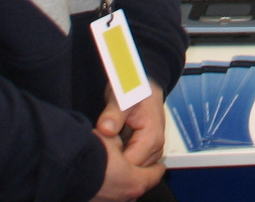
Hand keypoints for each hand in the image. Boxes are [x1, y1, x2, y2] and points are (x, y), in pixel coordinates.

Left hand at [88, 82, 165, 199]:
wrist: (144, 82)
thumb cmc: (135, 88)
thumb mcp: (122, 98)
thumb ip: (114, 115)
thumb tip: (106, 129)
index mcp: (152, 138)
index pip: (130, 167)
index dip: (112, 162)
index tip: (99, 151)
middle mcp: (155, 149)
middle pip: (131, 171)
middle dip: (114, 164)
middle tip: (100, 147)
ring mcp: (151, 152)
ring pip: (130, 170)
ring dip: (116, 161)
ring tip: (106, 145)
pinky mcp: (144, 152)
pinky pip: (129, 164)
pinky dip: (118, 158)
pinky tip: (110, 147)